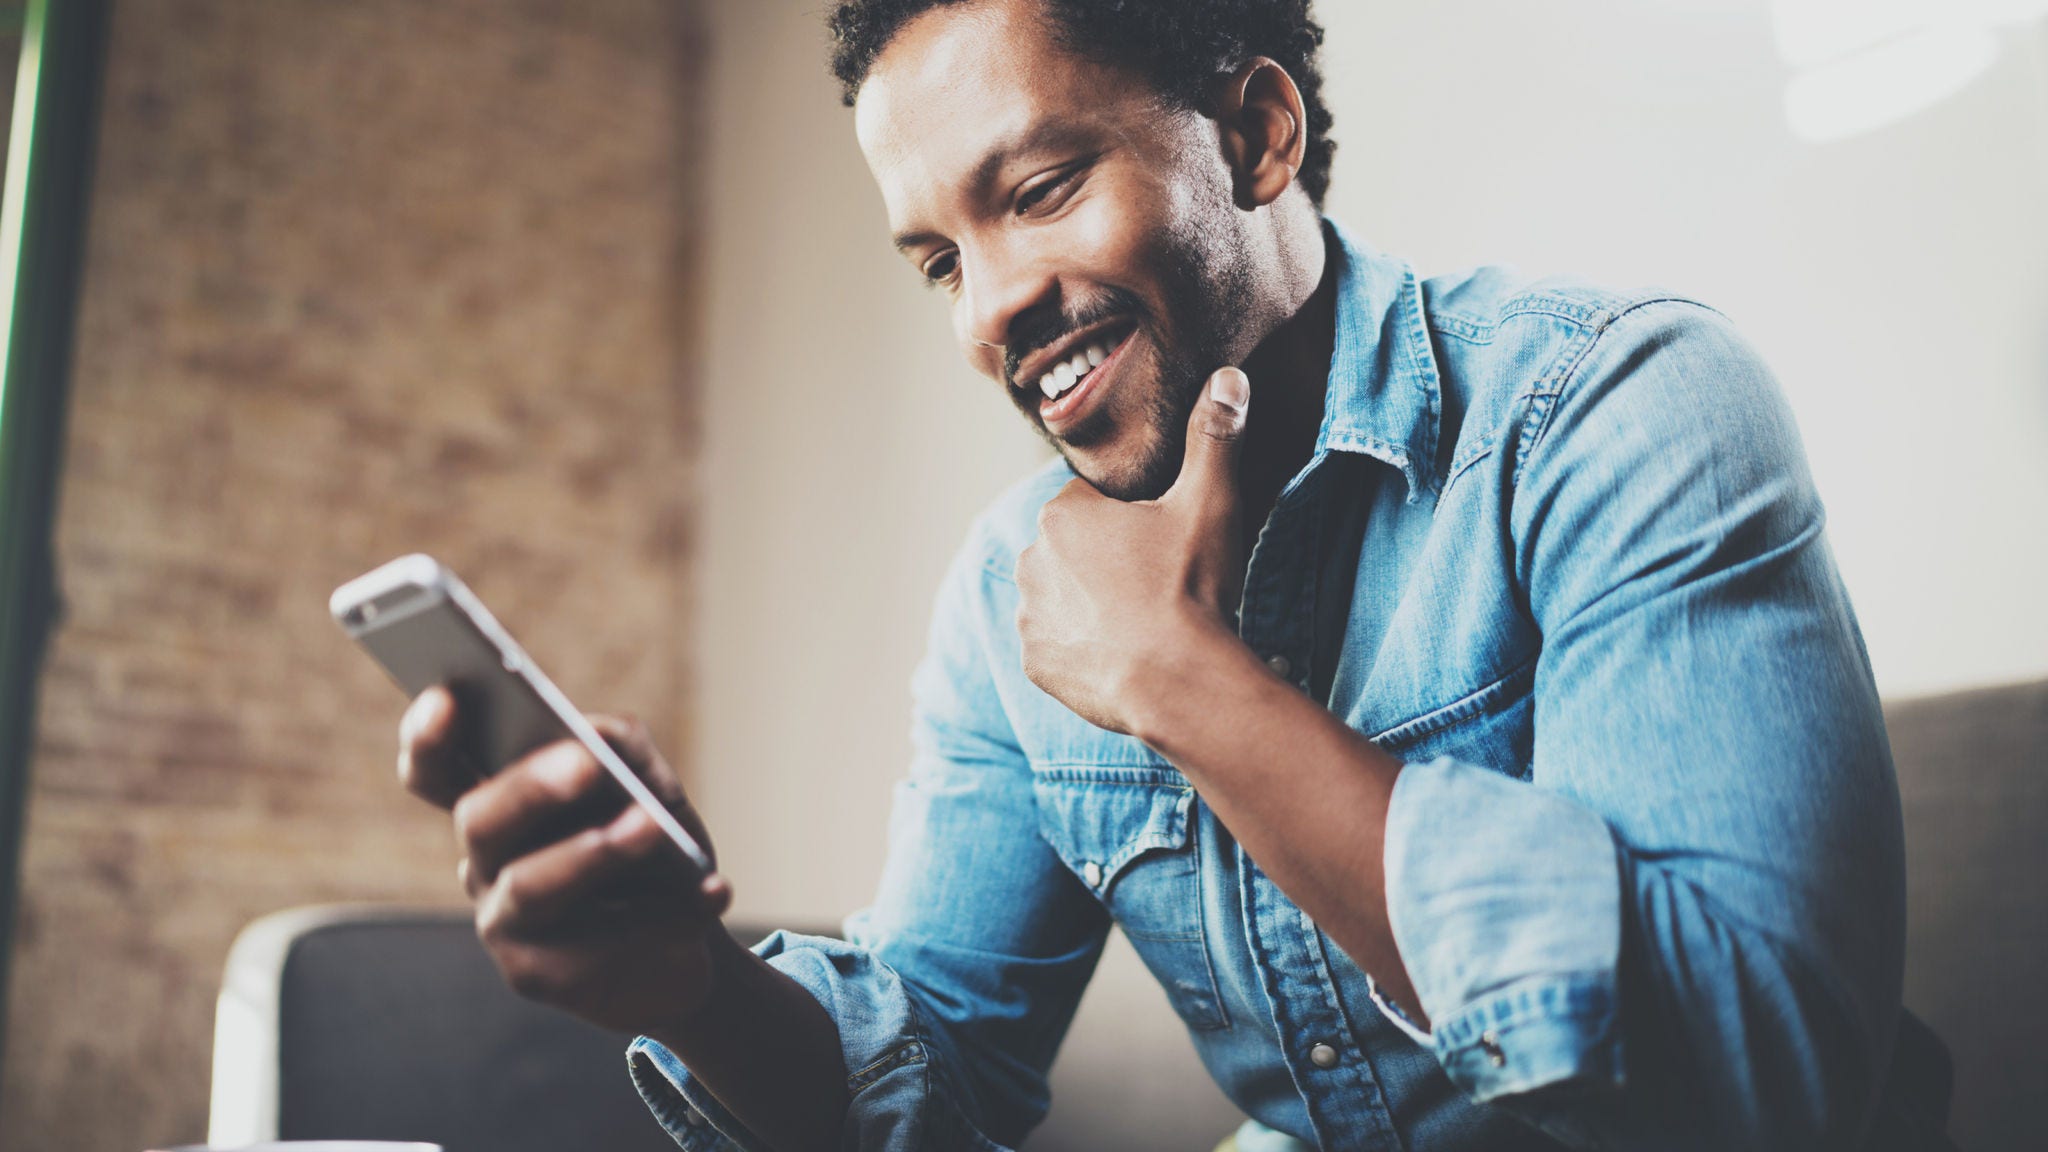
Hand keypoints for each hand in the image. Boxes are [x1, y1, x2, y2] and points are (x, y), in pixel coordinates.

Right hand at [397, 686, 734, 1034]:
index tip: (447, 696)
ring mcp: (505, 923)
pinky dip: (669, 912)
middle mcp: (484, 862)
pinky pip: (599, 942)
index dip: (429, 736)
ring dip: (598, 851)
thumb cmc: (651, 845)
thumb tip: (600, 739)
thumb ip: (620, 749)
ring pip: (531, 885)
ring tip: (653, 826)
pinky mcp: (541, 976)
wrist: (685, 933)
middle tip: (587, 765)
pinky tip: (715, 890)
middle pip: (479, 820)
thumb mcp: (647, 784)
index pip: (435, 769)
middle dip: (531, 788)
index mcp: (497, 803)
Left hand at [1015, 366, 1252, 734]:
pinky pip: (1058, 644)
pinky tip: (1123, 652)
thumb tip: (1229, 376)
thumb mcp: (1210, 503)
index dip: (1134, 519)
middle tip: (1159, 583)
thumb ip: (1215, 436)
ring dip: (1092, 602)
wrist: (1180, 683)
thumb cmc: (1191, 587)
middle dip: (1108, 559)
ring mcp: (1030, 616)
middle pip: (1075, 548)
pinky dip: (1083, 647)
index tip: (1164, 543)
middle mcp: (1032, 559)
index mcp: (1063, 514)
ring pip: (1063, 595)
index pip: (1095, 501)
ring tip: (1143, 621)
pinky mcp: (1036, 663)